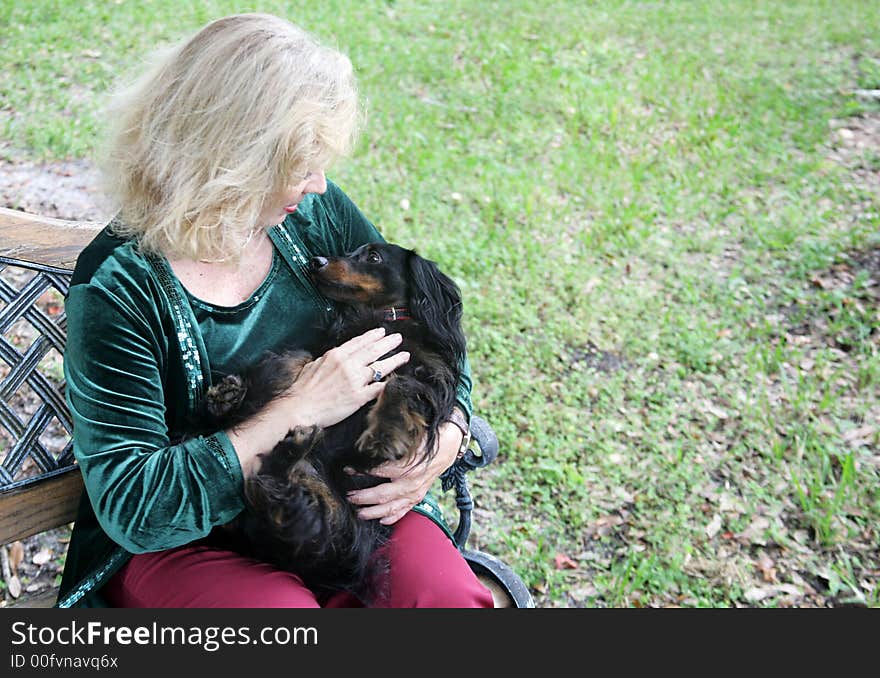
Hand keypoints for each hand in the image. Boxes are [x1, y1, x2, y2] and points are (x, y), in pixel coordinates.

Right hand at [283, 327, 408, 428]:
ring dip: (394, 360)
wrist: (299, 409)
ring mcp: (354, 381)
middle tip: (398, 338)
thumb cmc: (302, 389)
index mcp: (336, 355)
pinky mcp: (358, 397)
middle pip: (373, 351)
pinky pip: (378, 388)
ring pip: (380, 367)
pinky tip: (397, 379)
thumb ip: (328, 359)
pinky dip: (388, 383)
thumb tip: (337, 356)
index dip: (372, 336)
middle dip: (388, 343)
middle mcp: (348, 365)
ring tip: (405, 356)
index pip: (359, 342)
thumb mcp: (313, 365)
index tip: (382, 332)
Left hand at [346, 421, 462, 524]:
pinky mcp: (419, 495)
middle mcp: (411, 483)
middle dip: (363, 497)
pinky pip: (405, 510)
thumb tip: (370, 442)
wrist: (450, 443)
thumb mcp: (410, 436)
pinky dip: (393, 517)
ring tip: (360, 513)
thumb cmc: (429, 437)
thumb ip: (392, 442)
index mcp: (407, 467)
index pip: (378, 471)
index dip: (361, 471)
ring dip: (374, 512)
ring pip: (392, 508)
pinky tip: (382, 520)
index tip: (348, 469)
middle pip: (382, 495)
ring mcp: (415, 492)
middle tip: (350, 496)